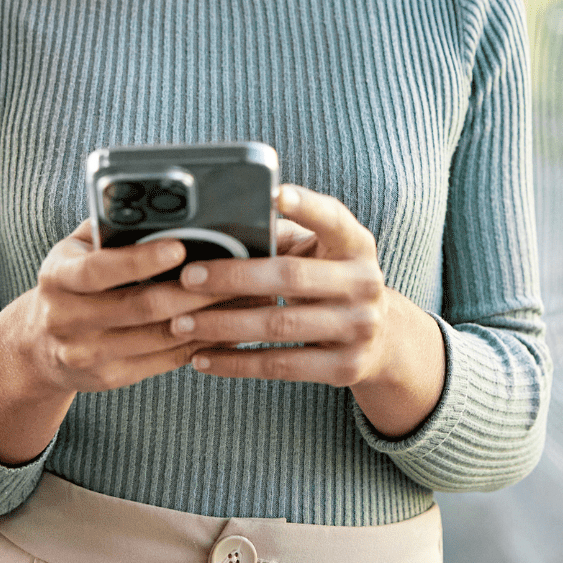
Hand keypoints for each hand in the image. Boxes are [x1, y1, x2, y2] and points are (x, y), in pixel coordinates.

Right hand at [0, 221, 228, 463]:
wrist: (38, 345)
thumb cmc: (73, 281)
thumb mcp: (76, 251)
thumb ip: (110, 229)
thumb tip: (162, 204)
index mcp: (58, 277)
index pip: (99, 269)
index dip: (140, 260)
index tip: (181, 247)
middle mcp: (65, 319)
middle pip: (141, 306)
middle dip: (195, 290)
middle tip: (238, 273)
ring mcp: (86, 354)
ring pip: (160, 337)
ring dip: (209, 318)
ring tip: (245, 298)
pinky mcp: (109, 377)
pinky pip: (165, 360)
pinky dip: (201, 343)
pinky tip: (228, 327)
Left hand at [169, 185, 445, 436]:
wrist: (381, 339)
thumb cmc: (330, 281)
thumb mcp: (322, 253)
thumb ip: (283, 236)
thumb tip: (220, 224)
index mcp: (357, 245)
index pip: (333, 219)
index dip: (306, 206)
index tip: (274, 195)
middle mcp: (365, 283)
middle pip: (292, 277)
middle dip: (233, 276)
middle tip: (187, 277)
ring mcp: (359, 328)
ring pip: (280, 325)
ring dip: (224, 325)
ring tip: (181, 323)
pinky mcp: (346, 367)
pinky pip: (281, 366)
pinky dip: (236, 362)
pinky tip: (202, 357)